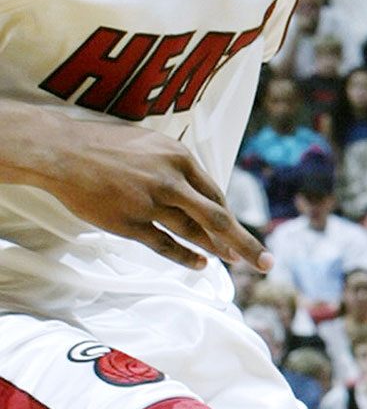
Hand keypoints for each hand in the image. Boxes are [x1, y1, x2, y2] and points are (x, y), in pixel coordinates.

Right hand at [5, 105, 267, 272]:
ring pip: (193, 232)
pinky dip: (186, 257)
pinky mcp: (129, 222)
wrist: (59, 151)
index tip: (234, 229)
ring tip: (234, 262)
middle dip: (243, 241)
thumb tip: (195, 187)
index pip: (214, 193)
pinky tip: (201, 265)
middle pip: (217, 217)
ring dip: (217, 250)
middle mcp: (171, 181)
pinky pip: (165, 245)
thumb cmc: (104, 145)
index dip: (226, 215)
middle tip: (264, 261)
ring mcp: (150, 203)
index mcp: (179, 157)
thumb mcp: (150, 143)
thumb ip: (174, 165)